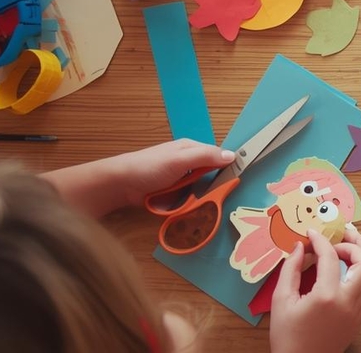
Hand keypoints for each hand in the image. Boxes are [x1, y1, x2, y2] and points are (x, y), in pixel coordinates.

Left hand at [109, 139, 234, 206]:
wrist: (120, 185)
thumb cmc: (149, 166)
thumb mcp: (180, 159)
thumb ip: (206, 157)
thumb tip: (233, 155)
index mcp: (191, 149)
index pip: (218, 155)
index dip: (229, 165)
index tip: (240, 177)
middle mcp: (188, 163)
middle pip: (211, 175)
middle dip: (214, 187)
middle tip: (220, 197)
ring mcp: (180, 180)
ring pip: (201, 190)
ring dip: (201, 198)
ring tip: (205, 207)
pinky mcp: (173, 194)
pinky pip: (189, 200)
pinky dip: (190, 205)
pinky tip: (192, 210)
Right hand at [270, 225, 360, 352]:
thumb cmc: (287, 336)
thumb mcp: (281, 301)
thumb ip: (291, 269)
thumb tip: (301, 246)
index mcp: (327, 296)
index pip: (330, 256)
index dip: (321, 240)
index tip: (312, 233)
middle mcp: (349, 301)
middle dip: (355, 242)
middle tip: (339, 235)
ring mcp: (359, 310)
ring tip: (351, 246)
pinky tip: (355, 271)